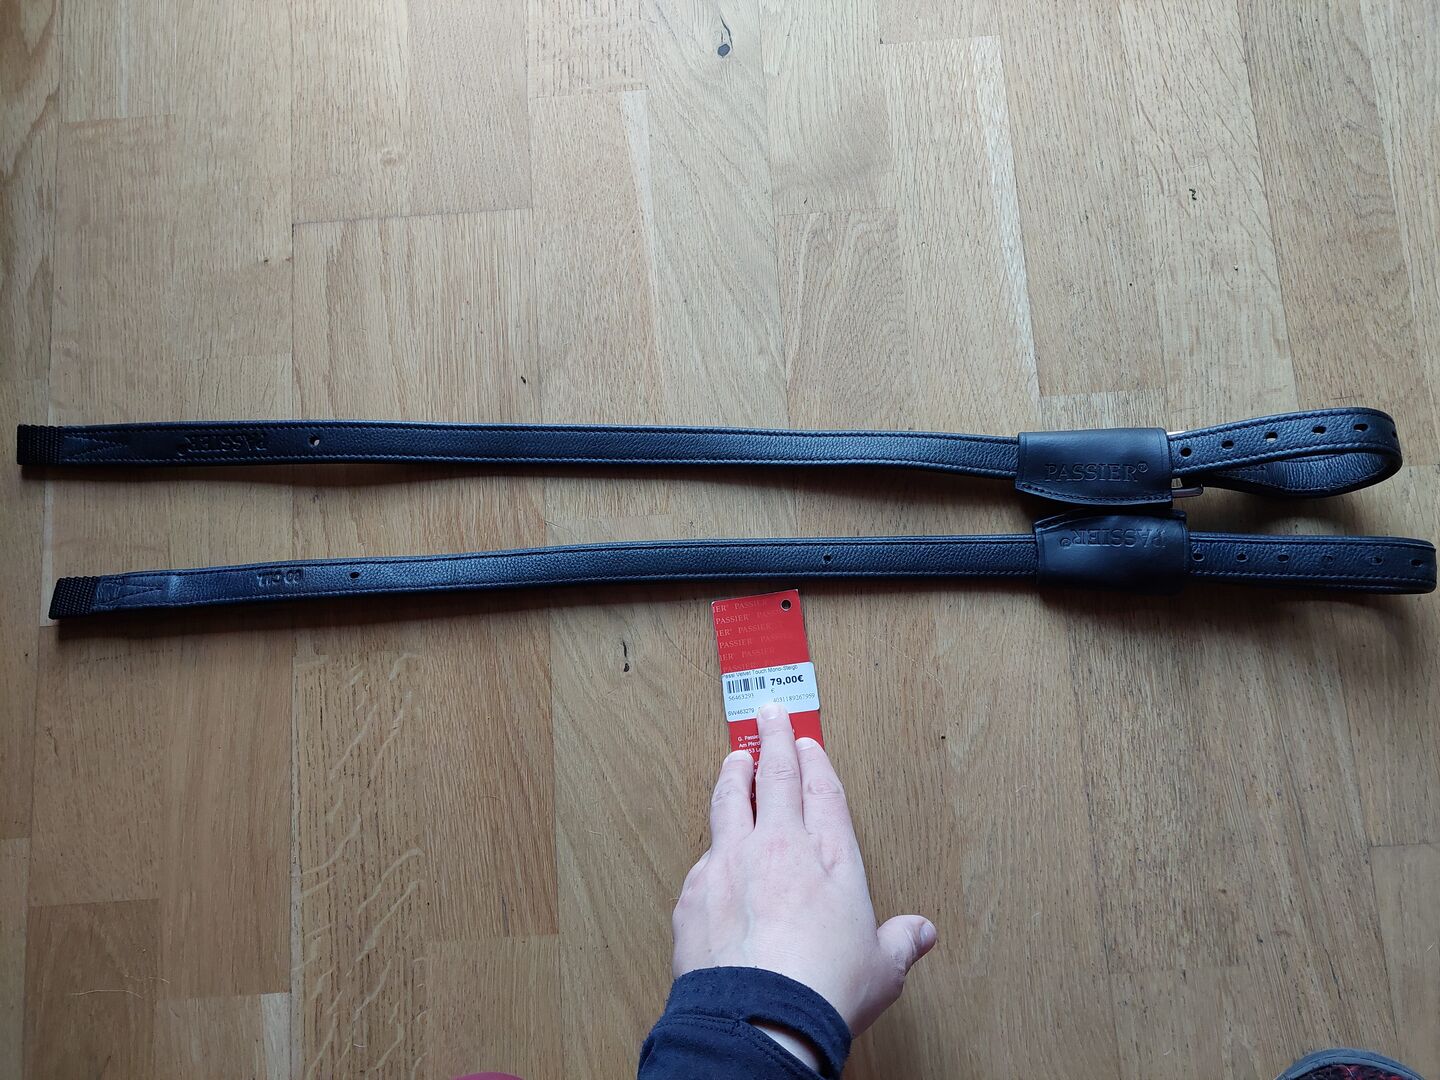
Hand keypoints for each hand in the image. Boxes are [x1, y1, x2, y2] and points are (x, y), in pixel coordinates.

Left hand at [671, 701, 936, 1057]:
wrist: (760, 1018)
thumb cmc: (824, 990)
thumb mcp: (881, 969)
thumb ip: (899, 942)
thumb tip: (921, 933)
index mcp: (830, 856)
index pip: (823, 790)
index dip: (814, 760)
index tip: (807, 742)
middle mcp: (779, 847)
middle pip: (776, 777)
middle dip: (773, 741)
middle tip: (769, 715)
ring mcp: (731, 863)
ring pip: (729, 801)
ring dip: (733, 775)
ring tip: (734, 759)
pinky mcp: (694, 890)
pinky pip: (702, 857)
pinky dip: (710, 848)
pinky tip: (711, 850)